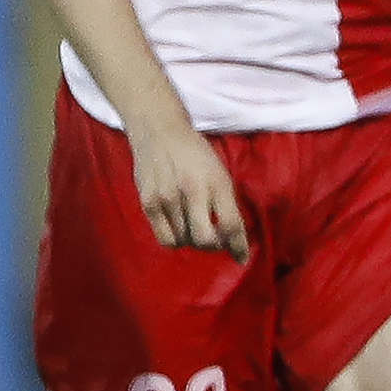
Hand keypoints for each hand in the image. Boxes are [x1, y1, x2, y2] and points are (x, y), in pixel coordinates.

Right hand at [130, 122, 249, 260]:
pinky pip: (165, 238)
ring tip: (195, 227)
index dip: (239, 247)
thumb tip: (234, 239)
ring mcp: (168, 198)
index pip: (231, 225)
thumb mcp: (220, 173)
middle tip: (216, 240)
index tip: (241, 258)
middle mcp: (192, 191)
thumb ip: (226, 204)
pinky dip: (176, 240)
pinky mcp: (148, 202)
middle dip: (215, 246)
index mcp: (217, 183)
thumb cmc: (196, 155)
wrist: (160, 132)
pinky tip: (179, 229)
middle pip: (206, 240)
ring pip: (185, 241)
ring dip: (194, 241)